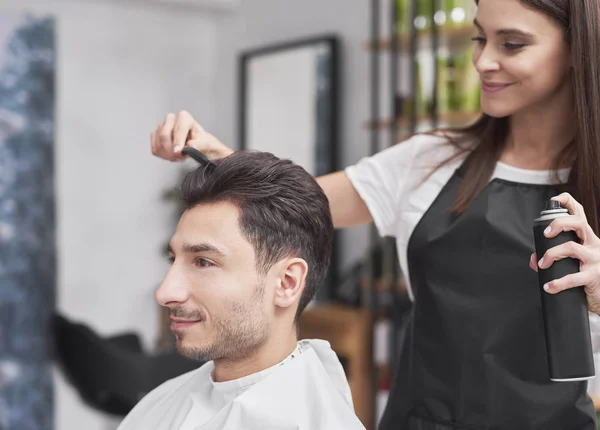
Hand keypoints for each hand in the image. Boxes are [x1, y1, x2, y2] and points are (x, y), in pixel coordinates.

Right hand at [151, 110, 233, 161]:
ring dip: (168, 154)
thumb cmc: (201, 142)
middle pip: (164, 135)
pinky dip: (163, 155)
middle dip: (171, 150)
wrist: (198, 145)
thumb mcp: (206, 143)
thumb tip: (190, 146)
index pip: (177, 129)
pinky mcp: (156, 136)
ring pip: (158, 143)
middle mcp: (171, 119)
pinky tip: (172, 155)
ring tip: (179, 156)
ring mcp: (161, 126)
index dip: (177, 142)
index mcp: (183, 117)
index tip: (178, 152)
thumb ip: (198, 144)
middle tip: (180, 157)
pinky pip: (155, 148)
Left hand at [529, 193, 599, 314]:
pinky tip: (549, 286)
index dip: (568, 202)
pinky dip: (557, 283)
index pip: (580, 213)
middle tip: (545, 235)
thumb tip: (534, 258)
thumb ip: (553, 258)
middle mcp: (594, 244)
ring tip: (542, 264)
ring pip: (571, 247)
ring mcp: (596, 259)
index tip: (554, 200)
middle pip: (579, 223)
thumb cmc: (587, 276)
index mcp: (587, 238)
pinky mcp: (594, 276)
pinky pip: (573, 277)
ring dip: (551, 254)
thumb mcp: (572, 263)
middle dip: (558, 224)